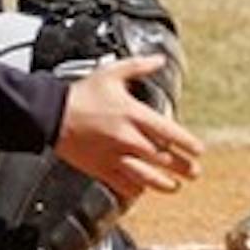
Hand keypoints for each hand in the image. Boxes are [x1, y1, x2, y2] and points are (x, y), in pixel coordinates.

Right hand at [55, 55, 204, 200]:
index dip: (187, 143)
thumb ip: (140, 66)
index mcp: (134, 115)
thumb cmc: (82, 95)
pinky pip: (122, 185)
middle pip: (163, 158)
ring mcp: (114, 156)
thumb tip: (159, 59)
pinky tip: (143, 189)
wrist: (51, 115)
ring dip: (164, 184)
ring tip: (175, 187)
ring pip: (146, 177)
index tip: (198, 151)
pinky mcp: (100, 169)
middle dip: (182, 167)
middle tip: (194, 172)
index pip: (169, 133)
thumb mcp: (113, 73)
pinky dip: (136, 190)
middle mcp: (127, 138)